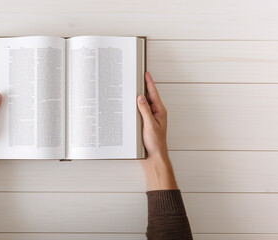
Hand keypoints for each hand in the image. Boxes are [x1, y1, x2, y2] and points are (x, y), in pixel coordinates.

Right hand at [137, 72, 176, 190]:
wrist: (154, 157)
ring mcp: (150, 118)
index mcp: (160, 111)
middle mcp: (155, 113)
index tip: (146, 73)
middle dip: (142, 87)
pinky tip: (129, 105)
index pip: (153, 93)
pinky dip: (134, 107)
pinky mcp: (144, 123)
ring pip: (143, 104)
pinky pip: (139, 112)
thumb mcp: (149, 125)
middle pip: (148, 96)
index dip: (149, 83)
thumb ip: (145, 110)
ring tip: (131, 89)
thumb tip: (141, 98)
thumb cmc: (155, 143)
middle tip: (136, 77)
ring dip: (137, 97)